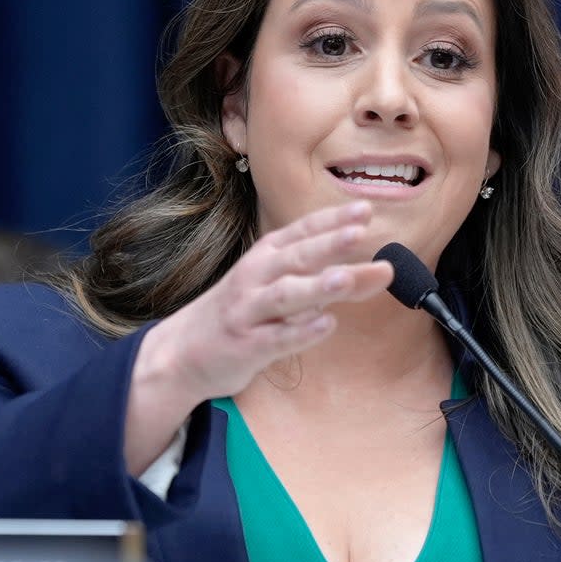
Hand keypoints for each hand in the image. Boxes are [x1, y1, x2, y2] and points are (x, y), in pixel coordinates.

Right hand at [147, 200, 392, 401]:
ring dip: (316, 286)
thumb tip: (378, 271)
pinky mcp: (245, 346)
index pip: (302, 232)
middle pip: (296, 257)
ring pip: (284, 295)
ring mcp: (248, 311)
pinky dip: (301, 332)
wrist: (181, 352)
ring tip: (345, 278)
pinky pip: (275, 338)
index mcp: (266, 256)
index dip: (332, 220)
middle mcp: (256, 277)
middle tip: (360, 233)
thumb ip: (326, 279)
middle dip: (328, 244)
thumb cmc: (242, 313)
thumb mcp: (279, 287)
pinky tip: (326, 324)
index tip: (365, 209)